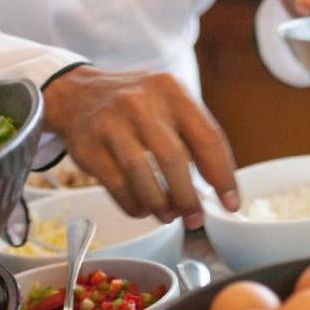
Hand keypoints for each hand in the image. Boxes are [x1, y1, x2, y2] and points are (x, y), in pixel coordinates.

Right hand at [42, 66, 238, 228]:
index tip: (231, 202)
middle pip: (173, 159)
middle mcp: (140, 103)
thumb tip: (222, 186)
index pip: (207, 137)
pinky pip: (116, 185)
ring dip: (160, 204)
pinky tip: (144, 209)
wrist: (78, 94)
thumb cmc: (137, 106)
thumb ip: (196, 136)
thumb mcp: (170, 103)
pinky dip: (134, 204)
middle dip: (188, 197)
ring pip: (141, 175)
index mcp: (171, 91)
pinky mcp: (87, 147)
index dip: (223, 176)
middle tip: (196, 218)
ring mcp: (110, 123)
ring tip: (170, 216)